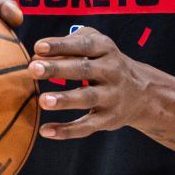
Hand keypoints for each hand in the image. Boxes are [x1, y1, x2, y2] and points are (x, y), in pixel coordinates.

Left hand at [28, 27, 150, 138]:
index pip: (83, 45)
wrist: (141, 92)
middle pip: (83, 69)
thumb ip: (69, 44)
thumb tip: (37, 55)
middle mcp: (111, 71)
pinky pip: (86, 126)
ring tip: (43, 101)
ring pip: (87, 98)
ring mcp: (111, 96)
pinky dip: (66, 131)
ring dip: (64, 100)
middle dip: (58, 69)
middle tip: (33, 69)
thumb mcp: (96, 44)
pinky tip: (45, 130)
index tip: (38, 47)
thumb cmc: (105, 62)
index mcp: (106, 49)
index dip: (61, 45)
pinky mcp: (108, 119)